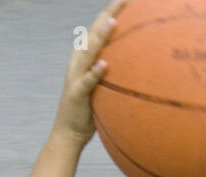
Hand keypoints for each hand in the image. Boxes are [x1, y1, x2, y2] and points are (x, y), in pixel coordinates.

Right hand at [52, 0, 125, 147]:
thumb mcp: (103, 90)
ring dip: (99, 38)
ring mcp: (75, 78)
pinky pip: (86, 82)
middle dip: (106, 17)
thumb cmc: (89, 112)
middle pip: (92, 35)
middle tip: (121, 1)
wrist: (68, 134)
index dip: (109, 15)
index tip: (125, 1)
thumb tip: (137, 68)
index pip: (97, 33)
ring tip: (112, 23)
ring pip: (87, 53)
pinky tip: (104, 64)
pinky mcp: (75, 95)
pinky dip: (94, 73)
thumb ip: (113, 75)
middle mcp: (78, 64)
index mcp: (84, 60)